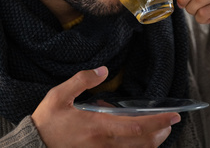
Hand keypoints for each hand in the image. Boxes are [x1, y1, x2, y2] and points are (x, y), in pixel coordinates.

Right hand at [32, 67, 180, 146]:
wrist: (34, 146)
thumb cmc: (48, 121)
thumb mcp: (60, 95)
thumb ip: (82, 80)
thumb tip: (103, 70)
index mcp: (98, 127)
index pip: (136, 127)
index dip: (158, 123)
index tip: (173, 116)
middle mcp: (104, 144)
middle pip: (142, 144)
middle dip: (161, 133)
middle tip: (171, 121)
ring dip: (152, 142)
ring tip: (160, 129)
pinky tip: (138, 139)